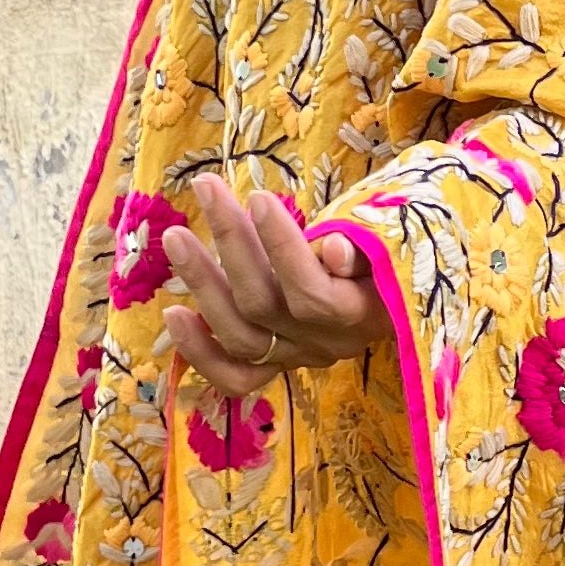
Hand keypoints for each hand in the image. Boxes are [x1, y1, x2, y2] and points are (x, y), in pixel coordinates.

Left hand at [158, 174, 382, 393]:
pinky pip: (235, 377)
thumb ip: (363, 251)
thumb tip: (331, 249)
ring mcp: (295, 358)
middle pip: (264, 305)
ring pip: (240, 336)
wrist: (390, 295)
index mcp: (360, 314)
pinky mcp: (275, 365)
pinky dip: (200, 352)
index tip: (259, 197)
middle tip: (207, 188)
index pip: (313, 291)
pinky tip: (174, 314)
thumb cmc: (386, 256)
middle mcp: (324, 344)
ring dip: (203, 285)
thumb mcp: (388, 244)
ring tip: (177, 236)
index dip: (282, 248)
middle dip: (231, 243)